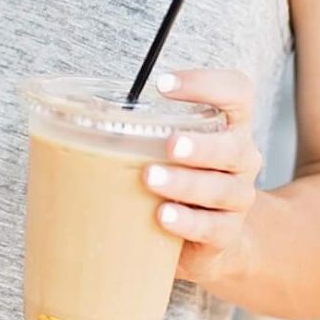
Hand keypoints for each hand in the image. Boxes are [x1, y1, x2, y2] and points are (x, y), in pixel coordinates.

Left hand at [144, 69, 262, 283]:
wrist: (213, 236)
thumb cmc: (182, 175)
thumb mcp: (169, 146)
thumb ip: (143, 128)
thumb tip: (78, 113)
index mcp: (230, 125)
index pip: (236, 91)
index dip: (206, 83)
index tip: (163, 84)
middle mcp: (241, 157)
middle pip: (234, 145)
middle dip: (201, 144)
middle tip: (170, 144)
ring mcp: (238, 197)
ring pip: (222, 189)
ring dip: (185, 182)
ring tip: (150, 178)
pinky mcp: (227, 233)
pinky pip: (213, 227)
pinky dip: (187, 221)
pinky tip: (162, 216)